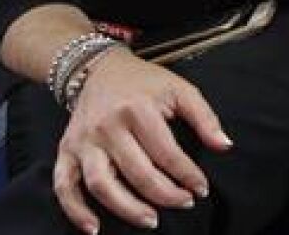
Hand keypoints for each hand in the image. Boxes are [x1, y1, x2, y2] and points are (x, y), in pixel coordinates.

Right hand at [53, 49, 232, 232]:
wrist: (99, 69)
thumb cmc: (145, 83)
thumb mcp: (180, 89)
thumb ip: (205, 117)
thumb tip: (225, 146)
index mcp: (137, 109)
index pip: (166, 152)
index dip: (187, 175)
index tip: (201, 189)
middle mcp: (107, 126)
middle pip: (136, 172)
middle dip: (164, 194)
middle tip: (184, 203)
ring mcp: (83, 141)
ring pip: (100, 184)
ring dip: (125, 208)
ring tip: (150, 220)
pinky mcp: (66, 151)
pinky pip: (64, 186)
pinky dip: (75, 210)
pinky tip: (93, 228)